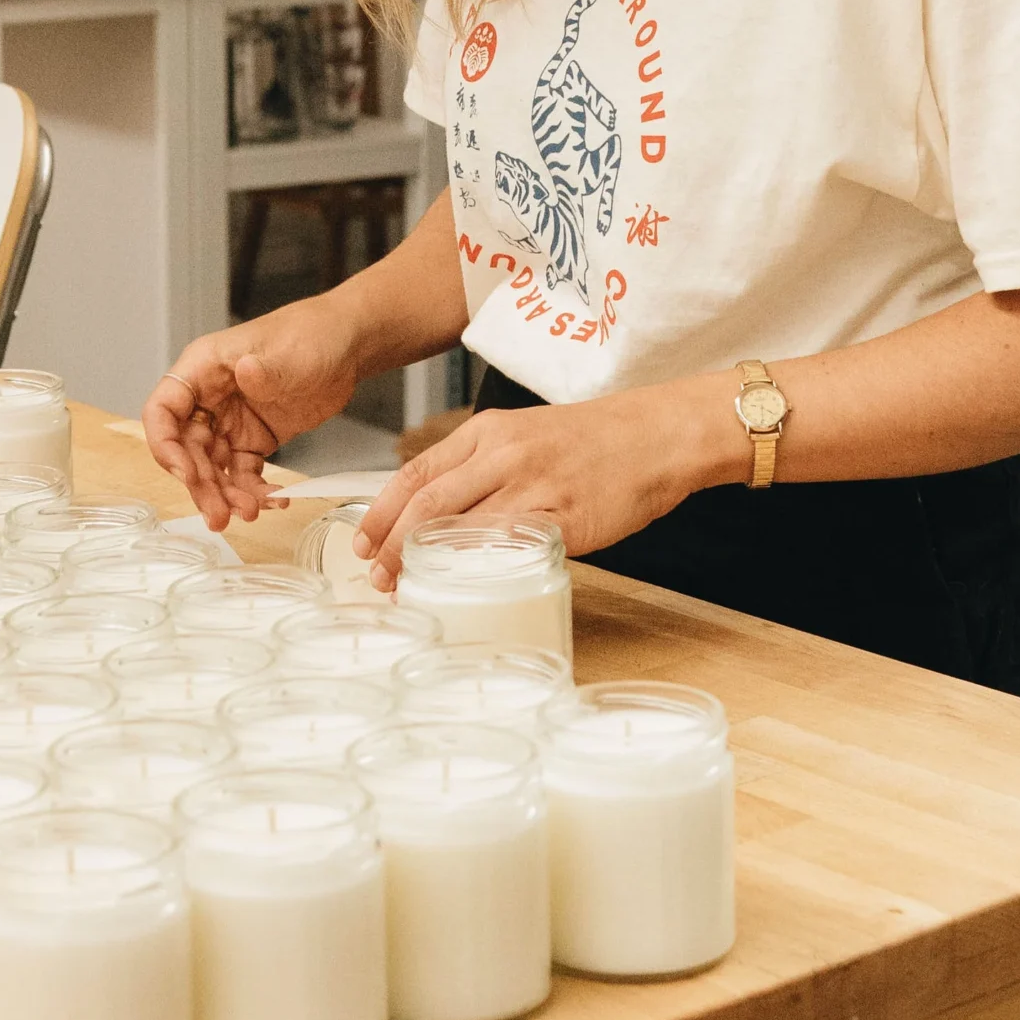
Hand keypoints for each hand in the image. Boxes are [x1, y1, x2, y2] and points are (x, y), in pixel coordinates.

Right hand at [143, 297, 361, 531]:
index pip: (163, 410)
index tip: (187, 475)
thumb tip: (245, 371)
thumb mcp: (288, 352)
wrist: (349, 345)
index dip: (166, 445)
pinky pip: (244, 472)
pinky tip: (274, 500)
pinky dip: (254, 490)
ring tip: (251, 512)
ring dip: (226, 494)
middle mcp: (209, 398)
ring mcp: (231, 421)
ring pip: (213, 467)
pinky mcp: (254, 439)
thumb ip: (264, 368)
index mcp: (203, 369)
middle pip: (187, 449)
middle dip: (201, 484)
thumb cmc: (311, 334)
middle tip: (220, 514)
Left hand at [355, 383, 718, 586]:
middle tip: (373, 576)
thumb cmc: (596, 441)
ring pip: (459, 526)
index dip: (381, 511)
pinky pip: (507, 547)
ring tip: (404, 587)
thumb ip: (487, 466)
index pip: (416, 472)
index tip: (362, 541)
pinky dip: (475, 569)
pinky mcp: (562, 518)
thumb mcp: (528, 435)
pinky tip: (460, 588)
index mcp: (488, 431)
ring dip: (422, 561)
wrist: (657, 435)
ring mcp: (532, 485)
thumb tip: (444, 514)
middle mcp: (503, 453)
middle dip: (390, 544)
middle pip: (427, 502)